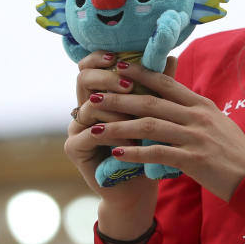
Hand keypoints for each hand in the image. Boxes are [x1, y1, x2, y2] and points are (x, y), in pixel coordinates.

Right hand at [63, 52, 178, 243]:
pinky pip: (90, 134)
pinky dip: (113, 135)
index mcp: (101, 95)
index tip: (120, 57)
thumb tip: (170, 57)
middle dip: (107, 79)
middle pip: (83, 79)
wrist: (142, 186)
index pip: (91, 65)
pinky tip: (130, 141)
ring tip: (138, 120)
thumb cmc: (151, 147)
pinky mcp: (74, 148)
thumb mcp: (157, 114)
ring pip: (89, 107)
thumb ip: (159, 87)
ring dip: (116, 111)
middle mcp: (84, 108)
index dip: (102, 58)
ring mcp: (76, 128)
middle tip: (129, 85)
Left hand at [85, 61, 244, 200]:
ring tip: (95, 127)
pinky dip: (134, 153)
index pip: (166, 83)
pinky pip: (157, 153)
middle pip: (151, 101)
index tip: (117, 69)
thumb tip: (174, 102)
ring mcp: (196, 137)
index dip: (139, 74)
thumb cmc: (234, 153)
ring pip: (149, 125)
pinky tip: (116, 153)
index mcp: (202, 104)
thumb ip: (195, 112)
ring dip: (119, 126)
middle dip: (119, 98)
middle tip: (94, 96)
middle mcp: (198, 116)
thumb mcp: (217, 124)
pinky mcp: (194, 159)